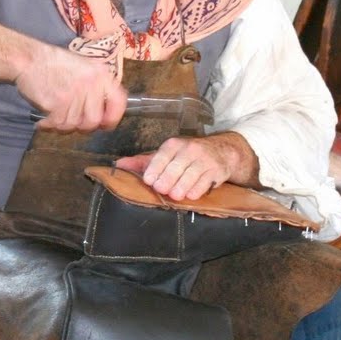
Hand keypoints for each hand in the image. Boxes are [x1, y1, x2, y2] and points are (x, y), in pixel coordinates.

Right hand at [15, 44, 126, 130]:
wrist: (29, 58)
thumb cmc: (55, 64)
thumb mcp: (84, 68)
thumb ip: (96, 87)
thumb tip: (104, 113)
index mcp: (100, 74)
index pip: (119, 102)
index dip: (113, 118)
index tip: (105, 124)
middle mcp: (90, 84)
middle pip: (93, 121)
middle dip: (82, 126)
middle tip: (72, 121)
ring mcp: (74, 94)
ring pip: (74, 125)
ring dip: (63, 125)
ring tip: (55, 116)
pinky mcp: (57, 103)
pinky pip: (58, 124)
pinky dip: (50, 125)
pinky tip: (45, 120)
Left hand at [115, 133, 253, 200]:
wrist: (222, 152)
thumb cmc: (188, 156)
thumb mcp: (166, 155)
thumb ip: (143, 162)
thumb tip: (118, 166)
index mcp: (174, 145)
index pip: (162, 157)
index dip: (154, 170)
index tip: (149, 181)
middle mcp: (190, 149)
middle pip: (175, 169)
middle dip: (167, 182)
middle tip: (162, 190)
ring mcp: (204, 160)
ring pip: (190, 177)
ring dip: (180, 189)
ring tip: (175, 195)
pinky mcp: (216, 171)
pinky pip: (204, 184)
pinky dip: (196, 191)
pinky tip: (190, 195)